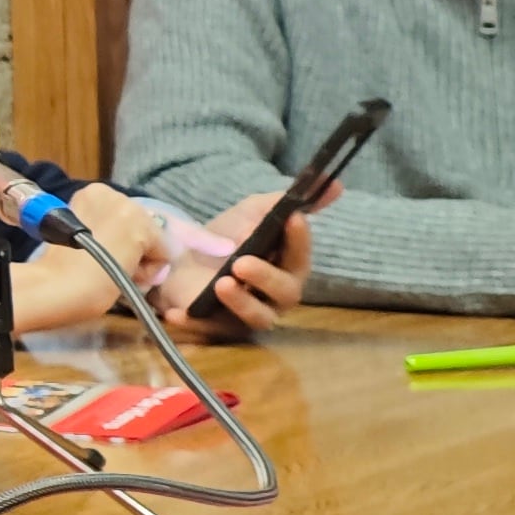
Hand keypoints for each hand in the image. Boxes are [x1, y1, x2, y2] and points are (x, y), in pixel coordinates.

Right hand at [6, 187, 162, 332]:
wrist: (60, 285)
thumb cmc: (60, 269)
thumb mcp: (76, 237)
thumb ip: (97, 230)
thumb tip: (119, 244)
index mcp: (89, 193)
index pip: (121, 215)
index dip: (114, 239)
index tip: (98, 255)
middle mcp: (112, 193)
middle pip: (139, 224)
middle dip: (130, 246)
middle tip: (108, 266)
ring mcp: (129, 209)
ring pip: (152, 239)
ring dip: (139, 259)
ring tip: (116, 272)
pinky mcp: (144, 230)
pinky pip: (163, 255)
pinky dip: (148, 271)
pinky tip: (126, 274)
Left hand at [168, 191, 309, 333]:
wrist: (184, 256)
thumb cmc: (228, 236)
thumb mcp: (253, 212)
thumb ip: (285, 202)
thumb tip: (335, 184)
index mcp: (288, 266)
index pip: (301, 256)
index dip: (300, 239)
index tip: (293, 219)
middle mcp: (276, 295)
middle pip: (286, 293)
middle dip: (267, 277)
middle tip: (241, 262)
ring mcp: (248, 314)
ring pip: (258, 317)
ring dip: (242, 302)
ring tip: (222, 284)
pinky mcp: (219, 327)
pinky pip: (211, 331)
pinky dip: (195, 324)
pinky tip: (179, 313)